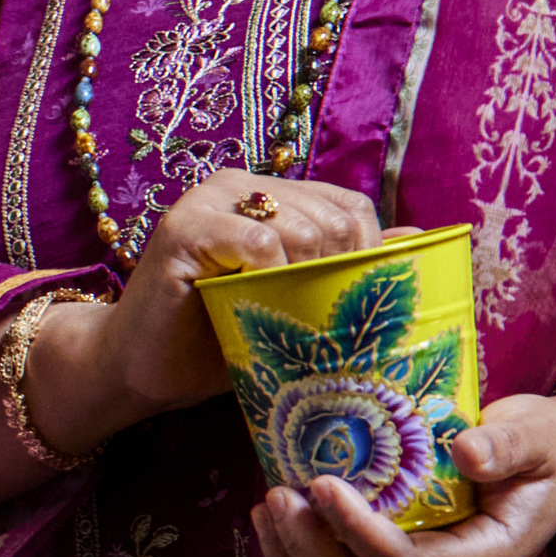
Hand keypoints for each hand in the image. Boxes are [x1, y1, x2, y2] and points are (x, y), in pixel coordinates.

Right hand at [17, 172, 388, 455]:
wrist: (139, 369)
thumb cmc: (215, 340)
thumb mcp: (292, 304)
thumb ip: (345, 268)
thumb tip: (417, 238)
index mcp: (269, 196)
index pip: (350, 206)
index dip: (366, 254)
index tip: (355, 303)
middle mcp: (239, 187)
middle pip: (333, 217)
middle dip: (339, 273)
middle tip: (318, 320)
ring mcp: (206, 201)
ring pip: (300, 227)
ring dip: (305, 280)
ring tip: (283, 315)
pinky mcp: (181, 228)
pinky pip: (255, 240)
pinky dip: (268, 274)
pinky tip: (251, 299)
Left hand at [249, 392, 555, 556]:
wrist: (555, 467)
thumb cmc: (544, 448)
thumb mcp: (538, 436)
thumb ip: (509, 444)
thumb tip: (466, 449)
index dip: (358, 532)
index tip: (322, 483)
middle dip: (311, 552)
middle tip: (278, 495)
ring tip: (267, 508)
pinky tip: (277, 523)